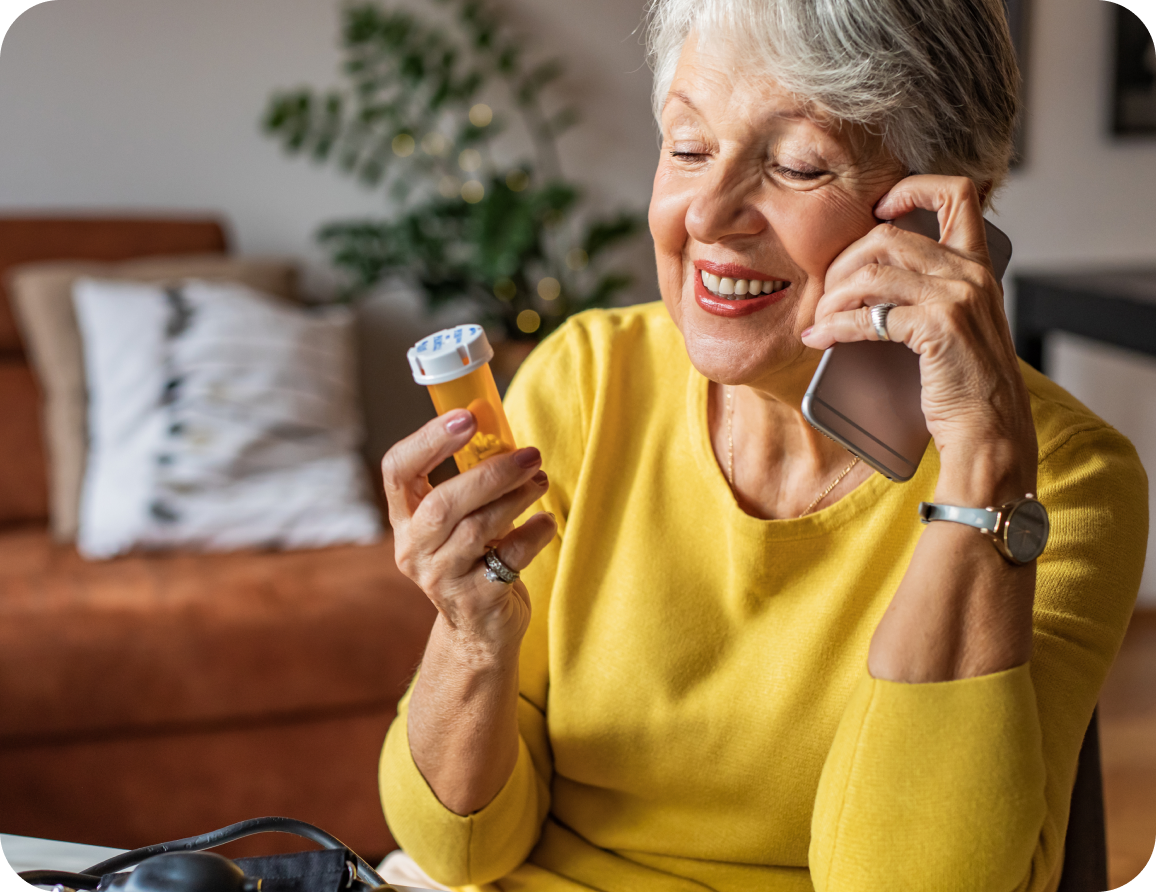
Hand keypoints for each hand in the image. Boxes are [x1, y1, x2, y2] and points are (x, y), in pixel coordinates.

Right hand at [382, 409, 556, 653]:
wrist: (480, 631)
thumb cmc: (475, 559)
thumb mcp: (460, 521)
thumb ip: (471, 483)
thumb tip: (503, 433)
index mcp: (405, 520)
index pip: (397, 471)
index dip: (428, 440)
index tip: (466, 417)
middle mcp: (414, 550)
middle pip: (442, 504)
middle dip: (489, 473)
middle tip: (529, 454)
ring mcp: (441, 580)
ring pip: (478, 529)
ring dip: (516, 498)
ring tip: (540, 481)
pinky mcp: (475, 602)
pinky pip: (509, 558)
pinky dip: (533, 534)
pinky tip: (545, 522)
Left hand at [801, 175, 1036, 500]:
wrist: (989, 432)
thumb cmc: (964, 386)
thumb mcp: (954, 326)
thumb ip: (927, 294)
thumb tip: (861, 282)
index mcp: (978, 266)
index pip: (958, 193)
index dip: (912, 188)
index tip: (877, 211)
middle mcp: (971, 273)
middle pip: (889, 236)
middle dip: (842, 262)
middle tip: (824, 294)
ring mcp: (957, 298)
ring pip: (872, 272)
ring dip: (832, 297)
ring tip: (818, 320)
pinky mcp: (939, 327)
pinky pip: (870, 315)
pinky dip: (835, 326)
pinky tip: (819, 339)